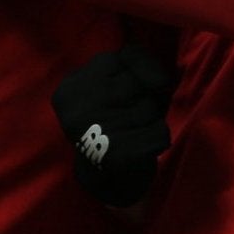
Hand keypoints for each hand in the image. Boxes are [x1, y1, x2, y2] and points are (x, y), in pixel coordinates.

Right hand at [49, 43, 173, 207]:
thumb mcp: (119, 84)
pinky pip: (160, 132)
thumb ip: (139, 65)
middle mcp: (77, 107)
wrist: (104, 179)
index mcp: (72, 85)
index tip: (131, 91)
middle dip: (146, 98)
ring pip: (150, 108)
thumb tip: (161, 80)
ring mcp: (94, 131)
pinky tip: (140, 147)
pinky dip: (158, 138)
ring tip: (131, 132)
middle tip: (129, 117)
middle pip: (140, 83)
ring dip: (151, 119)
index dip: (144, 72)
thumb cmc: (116, 122)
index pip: (127, 54)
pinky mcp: (116, 155)